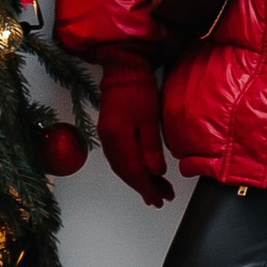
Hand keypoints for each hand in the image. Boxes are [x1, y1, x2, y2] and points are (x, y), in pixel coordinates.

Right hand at [96, 55, 173, 207]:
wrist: (123, 67)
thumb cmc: (138, 88)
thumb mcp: (150, 118)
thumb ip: (151, 147)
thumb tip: (157, 172)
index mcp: (118, 138)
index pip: (133, 171)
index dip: (147, 187)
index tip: (159, 199)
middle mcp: (108, 140)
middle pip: (126, 172)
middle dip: (144, 187)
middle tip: (161, 198)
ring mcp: (106, 136)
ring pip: (122, 166)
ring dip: (138, 180)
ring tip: (155, 190)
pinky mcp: (108, 130)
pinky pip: (119, 158)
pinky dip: (131, 168)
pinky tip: (141, 172)